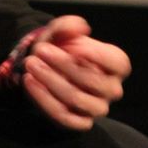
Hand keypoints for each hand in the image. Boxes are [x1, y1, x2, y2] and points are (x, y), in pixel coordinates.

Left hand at [22, 15, 130, 130]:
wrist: (43, 63)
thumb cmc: (61, 46)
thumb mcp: (62, 30)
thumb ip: (69, 25)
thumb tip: (80, 28)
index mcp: (116, 64)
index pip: (118, 63)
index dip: (97, 56)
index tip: (73, 48)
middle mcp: (111, 88)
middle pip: (94, 81)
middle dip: (64, 64)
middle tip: (40, 50)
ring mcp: (96, 108)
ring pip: (77, 100)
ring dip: (51, 81)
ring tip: (31, 64)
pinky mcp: (79, 122)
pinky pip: (64, 117)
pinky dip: (44, 100)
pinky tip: (30, 81)